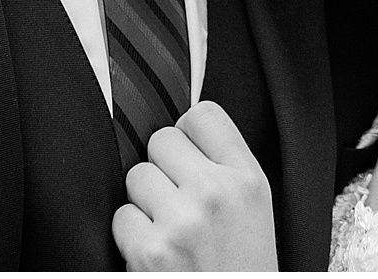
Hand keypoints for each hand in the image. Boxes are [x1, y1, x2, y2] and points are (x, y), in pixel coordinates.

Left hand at [112, 100, 277, 270]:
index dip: (189, 133)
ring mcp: (182, 220)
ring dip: (145, 201)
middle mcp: (217, 193)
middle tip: (179, 198)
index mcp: (248, 178)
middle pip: (162, 140)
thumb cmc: (243, 263)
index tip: (190, 154)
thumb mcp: (256, 206)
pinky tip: (157, 251)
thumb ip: (227, 165)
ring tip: (170, 227)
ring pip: (136, 176)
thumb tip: (183, 130)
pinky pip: (121, 217)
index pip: (203, 115)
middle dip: (164, 168)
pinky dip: (132, 236)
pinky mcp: (151, 250)